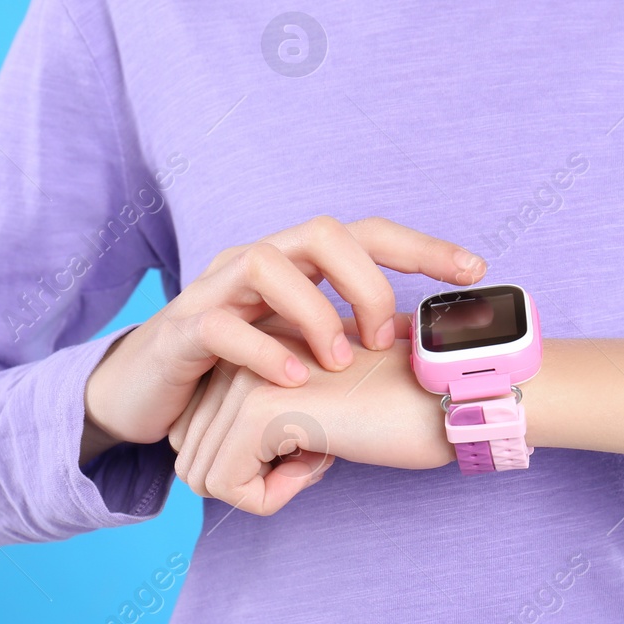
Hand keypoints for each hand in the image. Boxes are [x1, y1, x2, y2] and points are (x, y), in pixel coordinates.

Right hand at [81, 216, 483, 463]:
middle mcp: (260, 261)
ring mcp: (217, 288)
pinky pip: (222, 323)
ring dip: (315, 313)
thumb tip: (418, 356)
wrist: (149, 390)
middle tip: (385, 337)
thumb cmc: (238, 370)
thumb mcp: (305, 353)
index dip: (422, 247)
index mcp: (298, 263)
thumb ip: (354, 345)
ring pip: (268, 263)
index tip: (474, 271)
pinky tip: (294, 382)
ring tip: (339, 362)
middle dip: (367, 281)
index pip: (367, 234)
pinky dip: (264, 351)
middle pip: (325, 232)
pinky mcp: (182, 328)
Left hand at [167, 328, 450, 513]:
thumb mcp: (315, 412)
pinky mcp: (258, 407)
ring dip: (270, 483)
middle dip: (258, 474)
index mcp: (251, 344)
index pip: (200, 435)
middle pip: (196, 456)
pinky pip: (228, 488)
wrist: (451, 397)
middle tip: (326, 440)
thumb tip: (214, 471)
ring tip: (328, 442)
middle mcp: (240, 349)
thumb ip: (266, 424)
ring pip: (205, 475)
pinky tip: (325, 454)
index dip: (256, 460)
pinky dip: (276, 495)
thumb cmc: (398, 409)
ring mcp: (245, 374)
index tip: (318, 432)